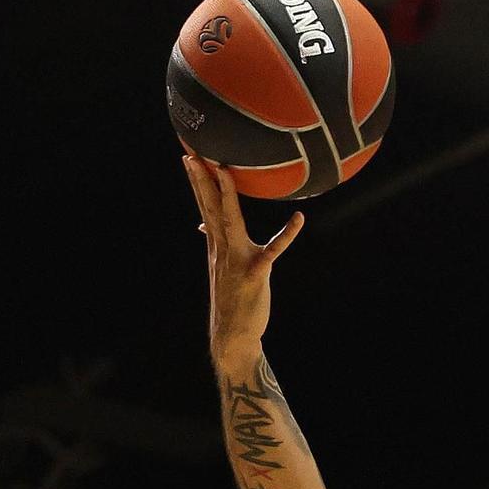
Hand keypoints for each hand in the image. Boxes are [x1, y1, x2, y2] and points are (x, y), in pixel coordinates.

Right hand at [183, 154, 303, 371]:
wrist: (233, 335)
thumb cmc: (231, 300)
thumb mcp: (219, 267)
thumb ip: (214, 242)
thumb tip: (202, 226)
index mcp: (216, 245)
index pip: (205, 206)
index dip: (197, 181)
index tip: (189, 156)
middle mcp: (222, 248)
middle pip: (210, 208)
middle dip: (201, 180)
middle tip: (193, 153)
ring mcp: (238, 259)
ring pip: (230, 221)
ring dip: (226, 195)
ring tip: (224, 170)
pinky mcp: (256, 273)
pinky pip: (273, 250)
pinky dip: (287, 234)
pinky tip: (299, 219)